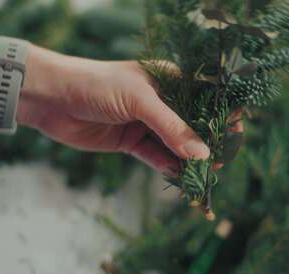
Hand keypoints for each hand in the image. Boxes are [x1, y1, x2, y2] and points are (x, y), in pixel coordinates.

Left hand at [17, 52, 240, 172]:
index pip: (203, 97)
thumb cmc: (97, 85)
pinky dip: (168, 168)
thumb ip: (172, 128)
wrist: (51, 98)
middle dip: (206, 143)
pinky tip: (181, 178)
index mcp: (167, 80)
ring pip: (174, 144)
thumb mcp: (140, 101)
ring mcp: (145, 123)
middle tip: (220, 162)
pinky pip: (155, 157)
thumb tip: (203, 154)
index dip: (221, 114)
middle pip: (191, 125)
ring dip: (188, 160)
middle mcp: (160, 102)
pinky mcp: (130, 141)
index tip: (237, 132)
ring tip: (205, 176)